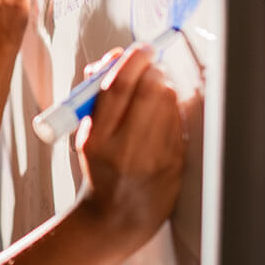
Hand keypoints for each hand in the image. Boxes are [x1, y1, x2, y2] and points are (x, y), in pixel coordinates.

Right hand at [76, 46, 185, 244]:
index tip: (138, 48)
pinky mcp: (175, 162)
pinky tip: (162, 113)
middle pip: (148, 92)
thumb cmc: (100, 171)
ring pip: (168, 103)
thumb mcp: (86, 136)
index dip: (130, 62)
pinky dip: (171, 108)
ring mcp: (154, 157)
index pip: (116, 89)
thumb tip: (112, 61)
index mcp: (97, 140)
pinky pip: (178, 121)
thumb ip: (94, 99)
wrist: (116, 215)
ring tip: (154, 88)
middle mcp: (126, 148)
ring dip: (163, 86)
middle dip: (151, 70)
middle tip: (149, 64)